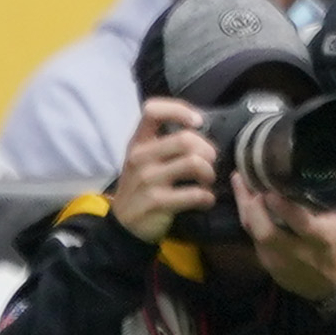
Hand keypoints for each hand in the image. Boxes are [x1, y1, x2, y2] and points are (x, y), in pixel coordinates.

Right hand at [108, 98, 216, 244]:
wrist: (125, 224)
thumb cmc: (144, 186)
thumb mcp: (145, 159)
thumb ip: (167, 142)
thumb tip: (201, 129)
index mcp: (138, 142)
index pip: (152, 111)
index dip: (179, 110)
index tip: (197, 122)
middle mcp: (140, 157)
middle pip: (186, 139)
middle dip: (208, 151)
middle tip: (210, 164)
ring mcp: (146, 179)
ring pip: (195, 164)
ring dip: (210, 174)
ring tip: (207, 182)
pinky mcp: (156, 201)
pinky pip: (196, 194)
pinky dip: (207, 198)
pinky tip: (204, 200)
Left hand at [236, 174, 335, 304]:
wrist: (333, 286)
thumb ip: (328, 203)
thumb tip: (309, 178)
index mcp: (322, 239)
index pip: (299, 222)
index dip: (283, 206)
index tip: (271, 188)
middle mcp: (297, 251)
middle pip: (265, 230)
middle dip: (252, 204)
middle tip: (246, 178)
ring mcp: (278, 260)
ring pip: (253, 233)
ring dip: (244, 207)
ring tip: (239, 182)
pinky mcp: (267, 265)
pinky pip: (253, 238)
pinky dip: (250, 219)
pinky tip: (248, 204)